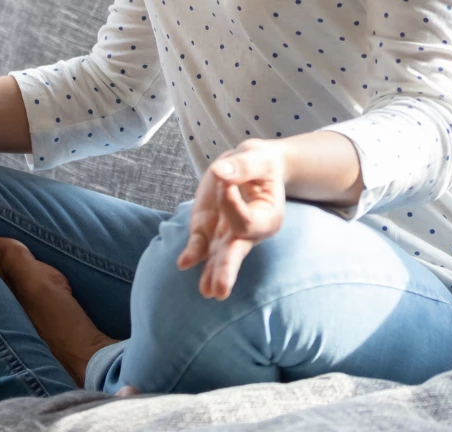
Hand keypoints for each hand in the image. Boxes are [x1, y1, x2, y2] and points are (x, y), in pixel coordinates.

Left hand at [175, 139, 286, 298]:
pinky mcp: (207, 230)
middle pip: (236, 253)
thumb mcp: (258, 158)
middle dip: (226, 271)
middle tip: (219, 291)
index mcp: (268, 217)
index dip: (230, 203)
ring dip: (211, 272)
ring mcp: (226, 235)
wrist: (250, 167)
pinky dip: (192, 253)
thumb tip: (220, 174)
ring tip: (207, 292)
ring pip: (218, 257)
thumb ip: (242, 166)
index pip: (245, 221)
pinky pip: (199, 245)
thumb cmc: (260, 165)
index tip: (224, 179)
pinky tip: (184, 263)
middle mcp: (248, 233)